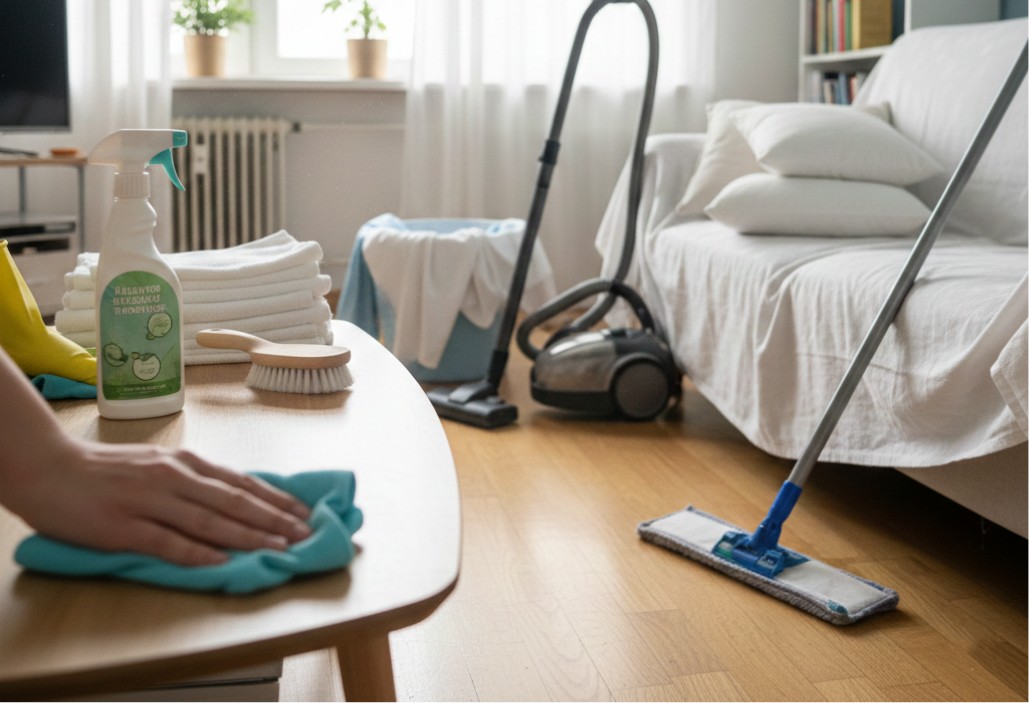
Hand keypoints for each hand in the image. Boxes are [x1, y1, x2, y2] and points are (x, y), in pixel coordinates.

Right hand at [7, 438, 312, 566]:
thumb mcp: (158, 464)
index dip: (276, 500)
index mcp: (185, 462)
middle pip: (234, 501)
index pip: (241, 482)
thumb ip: (193, 480)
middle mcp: (174, 477)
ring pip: (210, 520)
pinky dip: (197, 552)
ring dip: (249, 536)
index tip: (304, 513)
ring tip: (279, 548)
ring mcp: (150, 500)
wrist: (48, 468)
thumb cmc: (105, 469)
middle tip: (305, 535)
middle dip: (275, 520)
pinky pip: (167, 541)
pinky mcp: (124, 526)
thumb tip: (235, 498)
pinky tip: (221, 562)